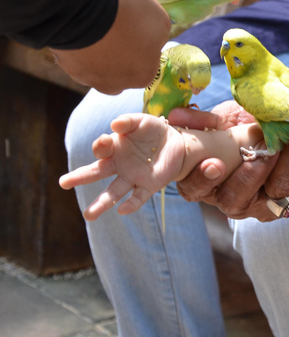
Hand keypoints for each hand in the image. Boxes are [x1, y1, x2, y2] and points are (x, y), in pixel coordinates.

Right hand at [51, 0, 170, 93]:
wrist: (82, 7)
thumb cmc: (129, 14)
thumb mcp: (159, 21)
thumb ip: (158, 37)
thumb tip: (150, 40)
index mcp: (143, 76)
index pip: (147, 65)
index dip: (143, 46)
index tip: (136, 30)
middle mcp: (115, 85)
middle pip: (120, 71)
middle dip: (119, 54)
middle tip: (116, 29)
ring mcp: (87, 77)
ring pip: (95, 67)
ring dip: (97, 52)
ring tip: (95, 26)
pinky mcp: (64, 65)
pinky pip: (74, 56)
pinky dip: (77, 45)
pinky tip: (78, 27)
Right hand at [60, 113, 185, 219]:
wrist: (176, 143)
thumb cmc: (153, 131)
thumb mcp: (142, 121)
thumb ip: (128, 121)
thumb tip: (114, 125)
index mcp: (114, 149)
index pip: (101, 150)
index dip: (101, 146)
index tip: (105, 141)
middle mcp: (118, 165)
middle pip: (97, 173)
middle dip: (80, 178)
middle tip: (63, 183)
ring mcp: (132, 177)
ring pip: (113, 192)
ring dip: (101, 203)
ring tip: (88, 215)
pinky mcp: (148, 186)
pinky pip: (137, 197)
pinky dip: (130, 204)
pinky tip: (122, 210)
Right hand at [171, 101, 288, 220]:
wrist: (286, 125)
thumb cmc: (246, 125)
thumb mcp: (224, 119)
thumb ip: (203, 120)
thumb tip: (177, 117)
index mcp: (208, 182)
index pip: (195, 190)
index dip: (203, 179)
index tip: (216, 162)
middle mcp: (235, 201)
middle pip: (238, 198)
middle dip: (255, 170)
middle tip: (269, 145)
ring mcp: (267, 206)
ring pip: (279, 192)